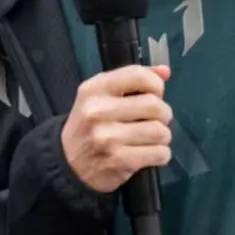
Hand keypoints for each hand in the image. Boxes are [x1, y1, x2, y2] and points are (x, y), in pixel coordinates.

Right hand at [61, 64, 172, 192]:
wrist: (69, 163)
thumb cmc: (90, 125)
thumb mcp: (101, 96)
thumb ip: (132, 80)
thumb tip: (165, 71)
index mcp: (94, 89)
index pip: (138, 75)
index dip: (156, 84)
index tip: (155, 94)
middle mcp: (98, 111)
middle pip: (154, 105)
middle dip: (163, 114)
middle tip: (156, 120)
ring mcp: (108, 137)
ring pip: (160, 131)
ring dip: (163, 136)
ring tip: (152, 138)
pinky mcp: (119, 160)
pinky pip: (159, 153)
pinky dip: (161, 154)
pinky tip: (150, 153)